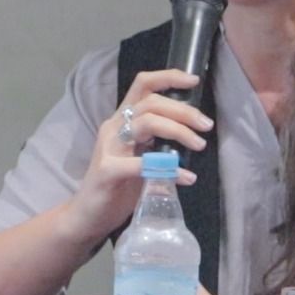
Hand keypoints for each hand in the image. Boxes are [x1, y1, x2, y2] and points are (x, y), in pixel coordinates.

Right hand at [57, 70, 212, 245]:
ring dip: (178, 131)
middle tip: (206, 126)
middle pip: (150, 103)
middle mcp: (113, 128)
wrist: (87, 216)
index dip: (168, 77)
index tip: (194, 81)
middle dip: (183, 110)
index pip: (142, 85)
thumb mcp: (140, 156)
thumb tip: (194, 132)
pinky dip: (168, 169)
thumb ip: (158, 141)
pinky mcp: (107, 171)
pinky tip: (186, 177)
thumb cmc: (118, 186)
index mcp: (122, 120)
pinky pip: (142, 164)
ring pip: (146, 123)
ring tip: (199, 145)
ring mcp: (109, 148)